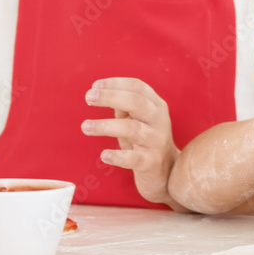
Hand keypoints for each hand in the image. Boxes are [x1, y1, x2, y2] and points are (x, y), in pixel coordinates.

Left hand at [81, 77, 177, 206]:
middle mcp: (159, 120)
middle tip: (88, 97)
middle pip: (136, 102)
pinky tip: (104, 155)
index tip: (95, 85)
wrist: (168, 171)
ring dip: (105, 126)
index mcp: (156, 105)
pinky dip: (117, 156)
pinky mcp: (151, 162)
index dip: (115, 83)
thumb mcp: (138, 119)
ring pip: (132, 129)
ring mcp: (156, 141)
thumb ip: (124, 105)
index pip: (138, 87)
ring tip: (85, 126)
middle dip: (110, 97)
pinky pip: (133, 158)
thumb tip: (101, 92)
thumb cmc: (146, 140)